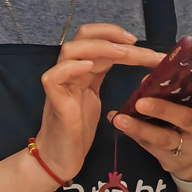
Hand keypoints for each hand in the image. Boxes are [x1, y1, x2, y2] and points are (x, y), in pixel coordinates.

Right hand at [34, 24, 154, 180]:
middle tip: (133, 42)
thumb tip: (130, 61)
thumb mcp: (95, 98)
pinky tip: (89, 67)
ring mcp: (60, 84)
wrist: (60, 158)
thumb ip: (103, 77)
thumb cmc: (78, 131)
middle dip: (111, 34)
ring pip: (70, 50)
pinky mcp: (53, 100)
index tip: (139, 42)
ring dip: (98, 48)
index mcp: (81, 70)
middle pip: (83, 36)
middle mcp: (69, 71)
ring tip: (121, 53)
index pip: (97, 40)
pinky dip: (72, 67)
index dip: (116, 35)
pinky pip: (54, 76)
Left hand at [108, 70, 191, 182]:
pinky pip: (148, 146)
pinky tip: (116, 122)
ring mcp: (185, 147)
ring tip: (120, 119)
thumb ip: (181, 90)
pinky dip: (131, 133)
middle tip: (141, 103)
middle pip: (185, 118)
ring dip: (139, 128)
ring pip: (162, 138)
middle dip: (163, 109)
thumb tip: (148, 78)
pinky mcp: (169, 160)